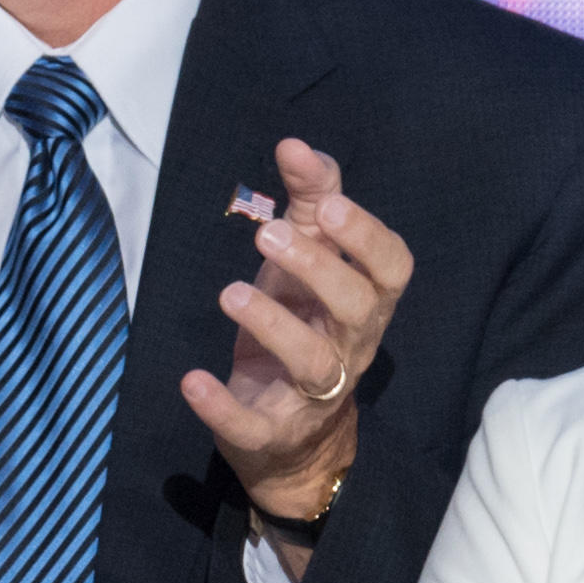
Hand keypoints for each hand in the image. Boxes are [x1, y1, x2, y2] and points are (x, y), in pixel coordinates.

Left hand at [173, 139, 408, 528]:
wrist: (290, 437)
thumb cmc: (303, 326)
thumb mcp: (308, 262)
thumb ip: (310, 201)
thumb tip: (295, 145)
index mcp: (362, 302)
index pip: (391, 268)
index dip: (366, 237)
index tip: (328, 205)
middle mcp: (348, 347)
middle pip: (356, 308)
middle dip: (317, 269)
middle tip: (266, 235)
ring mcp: (313, 394)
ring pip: (313, 363)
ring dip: (273, 325)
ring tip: (230, 292)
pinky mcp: (270, 432)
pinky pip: (252, 424)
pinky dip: (221, 406)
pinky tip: (192, 380)